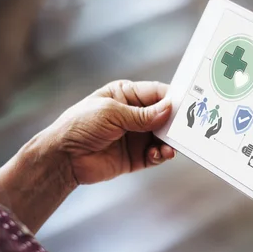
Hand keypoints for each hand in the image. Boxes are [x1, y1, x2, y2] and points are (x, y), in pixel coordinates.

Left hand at [41, 80, 174, 186]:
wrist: (63, 157)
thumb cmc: (81, 125)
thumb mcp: (112, 113)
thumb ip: (142, 114)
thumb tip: (169, 109)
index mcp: (126, 95)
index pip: (156, 94)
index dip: (173, 99)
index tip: (189, 105)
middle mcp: (134, 115)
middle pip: (164, 116)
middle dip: (175, 123)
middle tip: (187, 129)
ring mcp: (136, 136)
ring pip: (163, 137)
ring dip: (170, 142)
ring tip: (171, 147)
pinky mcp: (135, 157)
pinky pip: (155, 155)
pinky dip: (161, 155)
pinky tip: (159, 155)